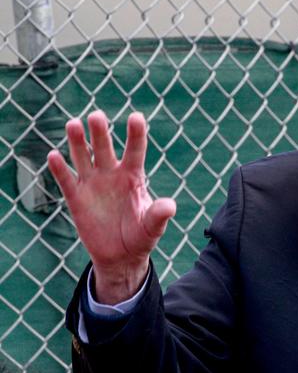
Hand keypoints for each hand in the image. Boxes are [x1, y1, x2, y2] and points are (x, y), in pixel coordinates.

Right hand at [47, 111, 175, 303]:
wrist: (121, 256)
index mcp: (134, 177)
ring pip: (83, 157)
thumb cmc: (141, 237)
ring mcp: (93, 184)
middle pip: (105, 148)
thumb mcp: (152, 227)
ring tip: (73, 124)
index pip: (135, 151)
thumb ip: (159, 215)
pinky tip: (54, 156)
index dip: (135, 134)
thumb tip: (170, 206)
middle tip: (96, 116)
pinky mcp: (76, 199)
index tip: (136, 117)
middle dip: (100, 132)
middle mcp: (112, 175)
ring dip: (78, 142)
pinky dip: (60, 169)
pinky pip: (67, 180)